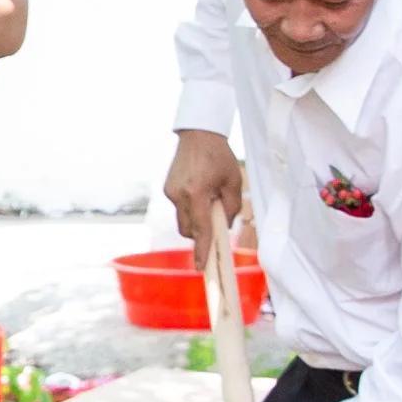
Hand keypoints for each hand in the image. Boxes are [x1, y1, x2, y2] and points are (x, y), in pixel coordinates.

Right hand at [164, 128, 245, 248]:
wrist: (198, 134)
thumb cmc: (219, 156)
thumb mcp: (233, 181)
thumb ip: (231, 207)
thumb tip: (224, 225)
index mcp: (197, 193)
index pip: (201, 229)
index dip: (202, 249)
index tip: (201, 267)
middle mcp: (179, 195)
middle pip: (188, 230)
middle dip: (200, 234)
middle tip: (215, 222)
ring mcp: (170, 192)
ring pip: (182, 220)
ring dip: (195, 220)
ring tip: (208, 201)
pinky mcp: (167, 188)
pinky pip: (178, 208)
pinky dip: (190, 208)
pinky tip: (199, 192)